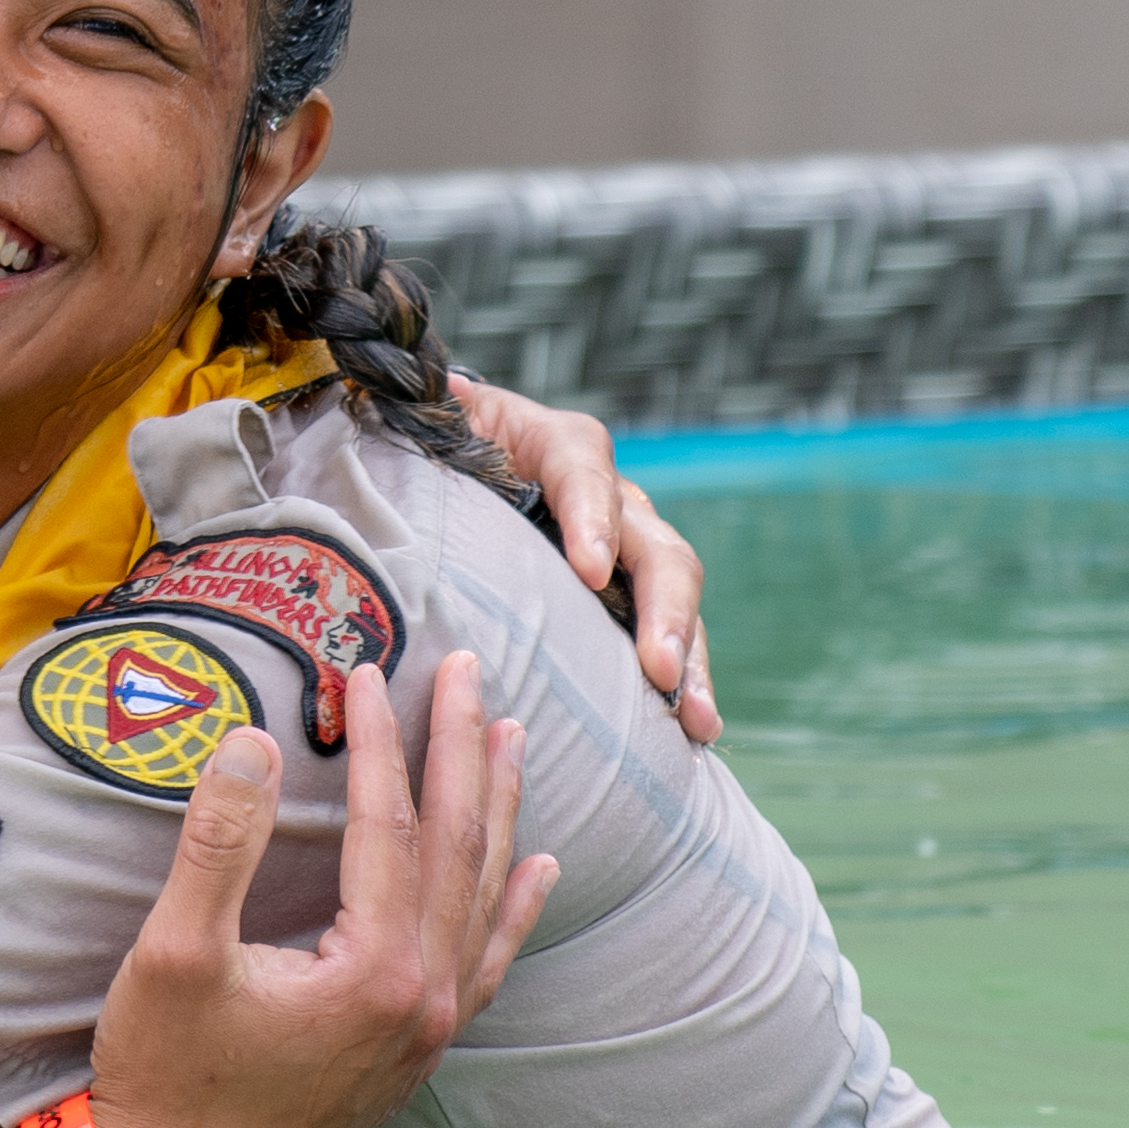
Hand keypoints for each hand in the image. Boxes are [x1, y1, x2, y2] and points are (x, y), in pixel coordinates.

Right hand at [83, 658, 555, 1127]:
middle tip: (472, 667)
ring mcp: (426, 1031)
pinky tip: (534, 868)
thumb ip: (221, 843)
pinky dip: (514, 906)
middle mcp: (421, 999)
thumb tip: (257, 740)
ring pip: (482, 896)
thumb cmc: (162, 1072)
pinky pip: (485, 962)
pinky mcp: (412, 1052)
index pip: (391, 825)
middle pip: (458, 847)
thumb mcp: (174, 953)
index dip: (379, 740)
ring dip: (498, 809)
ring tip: (511, 736)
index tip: (364, 669)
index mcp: (375, 970)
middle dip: (465, 749)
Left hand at [447, 372, 719, 739]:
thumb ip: (434, 417)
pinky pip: (669, 636)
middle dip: (662, 611)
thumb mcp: (439, 424)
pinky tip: (693, 734)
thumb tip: (436, 393)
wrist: (464, 466)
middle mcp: (611, 497)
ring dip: (688, 659)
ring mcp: (630, 549)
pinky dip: (683, 683)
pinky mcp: (630, 598)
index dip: (593, 519)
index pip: (586, 472)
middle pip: (655, 547)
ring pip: (676, 598)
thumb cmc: (443, 447)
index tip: (590, 570)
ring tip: (695, 718)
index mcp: (558, 446)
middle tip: (658, 669)